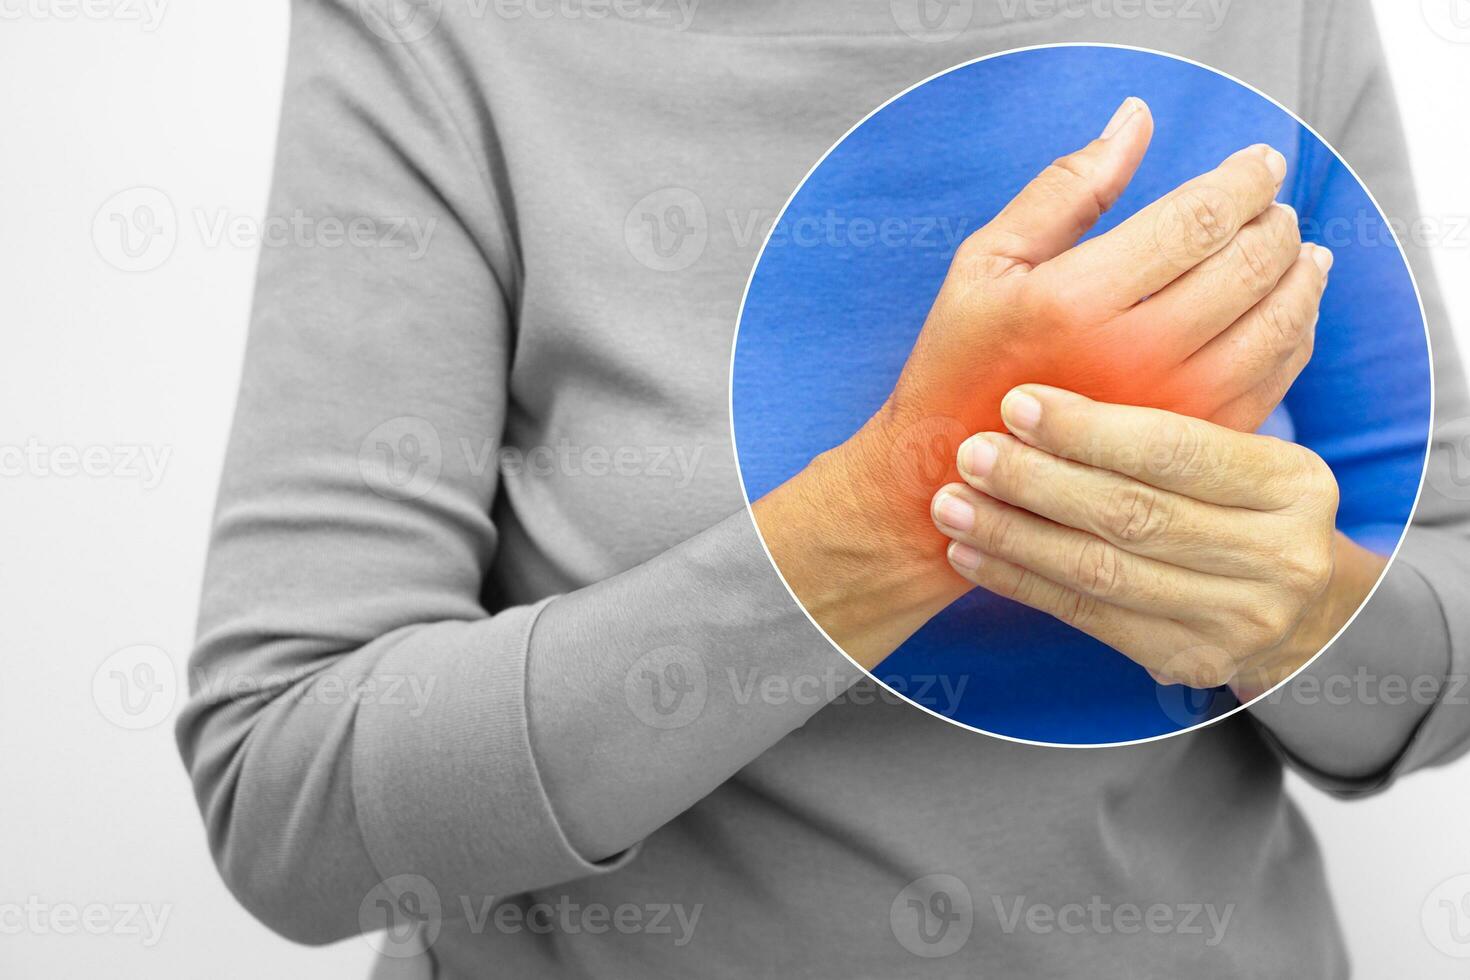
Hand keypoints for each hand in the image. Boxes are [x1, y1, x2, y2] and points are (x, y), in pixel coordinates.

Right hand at [876, 99, 1312, 499]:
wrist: (953, 473)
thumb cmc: (962, 359)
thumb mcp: (987, 263)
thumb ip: (1066, 189)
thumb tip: (1138, 119)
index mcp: (1075, 301)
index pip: (1196, 220)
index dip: (1243, 179)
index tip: (1261, 161)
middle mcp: (1132, 357)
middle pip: (1247, 266)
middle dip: (1275, 222)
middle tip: (1275, 206)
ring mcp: (1169, 408)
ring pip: (1276, 324)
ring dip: (1300, 275)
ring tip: (1297, 251)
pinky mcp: (1188, 445)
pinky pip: (1274, 378)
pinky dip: (1294, 333)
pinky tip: (1286, 310)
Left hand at [931, 385, 1387, 692]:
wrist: (1302, 609)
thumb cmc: (1242, 507)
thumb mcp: (1237, 457)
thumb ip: (1168, 426)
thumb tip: (1048, 381)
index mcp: (1293, 484)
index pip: (1176, 450)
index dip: (1088, 429)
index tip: (1016, 403)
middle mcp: (1277, 556)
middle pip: (1133, 514)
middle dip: (1038, 482)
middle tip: (971, 454)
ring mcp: (1238, 619)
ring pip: (1101, 572)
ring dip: (1013, 536)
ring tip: (952, 505)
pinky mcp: (1193, 661)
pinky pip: (1087, 617)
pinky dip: (1020, 582)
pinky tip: (971, 554)